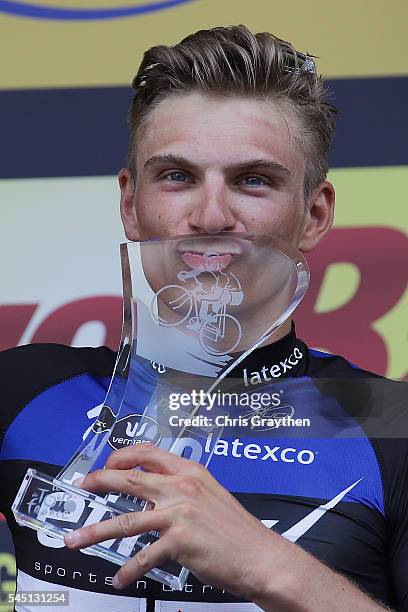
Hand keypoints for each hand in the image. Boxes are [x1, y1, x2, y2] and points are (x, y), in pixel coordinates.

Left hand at [63, 443, 282, 599]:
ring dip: (96, 531)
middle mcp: (183, 488)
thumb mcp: (210, 495)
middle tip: (84, 485)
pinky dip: (128, 569)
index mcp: (191, 472)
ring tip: (77, 539)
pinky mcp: (180, 541)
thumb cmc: (238, 530)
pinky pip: (144, 556)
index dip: (123, 456)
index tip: (108, 463)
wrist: (261, 556)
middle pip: (131, 480)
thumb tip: (153, 493)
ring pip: (127, 521)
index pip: (149, 453)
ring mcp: (180, 514)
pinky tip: (119, 578)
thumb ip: (183, 489)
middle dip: (100, 481)